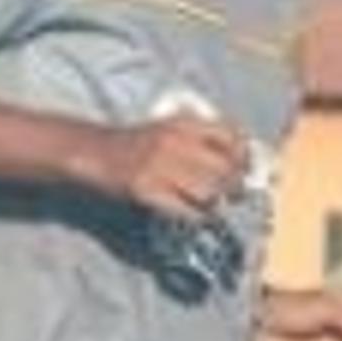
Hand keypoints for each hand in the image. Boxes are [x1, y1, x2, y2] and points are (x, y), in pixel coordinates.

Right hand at [85, 112, 250, 220]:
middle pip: (224, 170)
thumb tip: (238, 164)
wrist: (97, 151)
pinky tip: (195, 214)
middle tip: (233, 195)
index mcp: (183, 124)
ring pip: (208, 192)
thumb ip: (201, 139)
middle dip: (234, 186)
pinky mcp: (147, 191)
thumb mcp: (171, 128)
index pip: (230, 138)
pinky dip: (197, 216)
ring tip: (212, 205)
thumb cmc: (138, 142)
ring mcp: (159, 167)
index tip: (244, 169)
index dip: (244, 157)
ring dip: (216, 203)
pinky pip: (186, 210)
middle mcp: (174, 143)